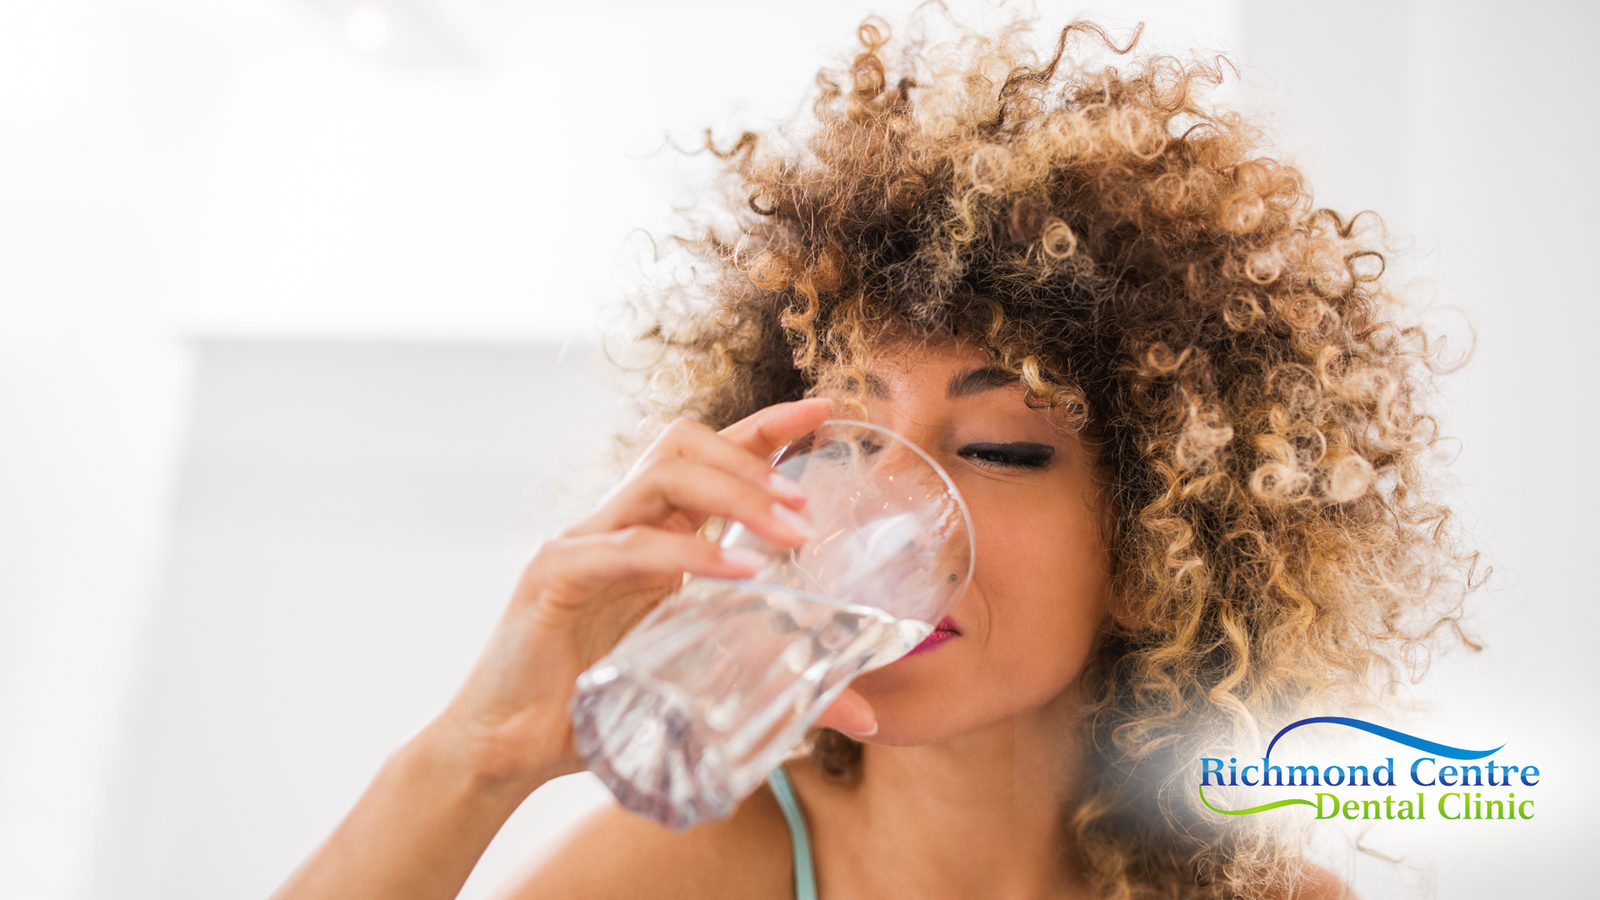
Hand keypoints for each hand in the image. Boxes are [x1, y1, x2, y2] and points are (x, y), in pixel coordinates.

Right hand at [425, 398, 876, 794]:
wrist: (508, 750)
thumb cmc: (599, 710)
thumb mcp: (700, 685)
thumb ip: (776, 683)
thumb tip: (863, 711)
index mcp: (650, 534)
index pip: (709, 456)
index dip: (767, 427)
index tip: (828, 410)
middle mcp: (616, 523)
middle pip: (684, 444)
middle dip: (754, 459)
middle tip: (809, 506)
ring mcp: (582, 541)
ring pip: (660, 475)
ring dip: (734, 493)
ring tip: (788, 533)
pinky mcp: (554, 575)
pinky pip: (629, 547)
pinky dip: (687, 553)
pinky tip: (737, 575)